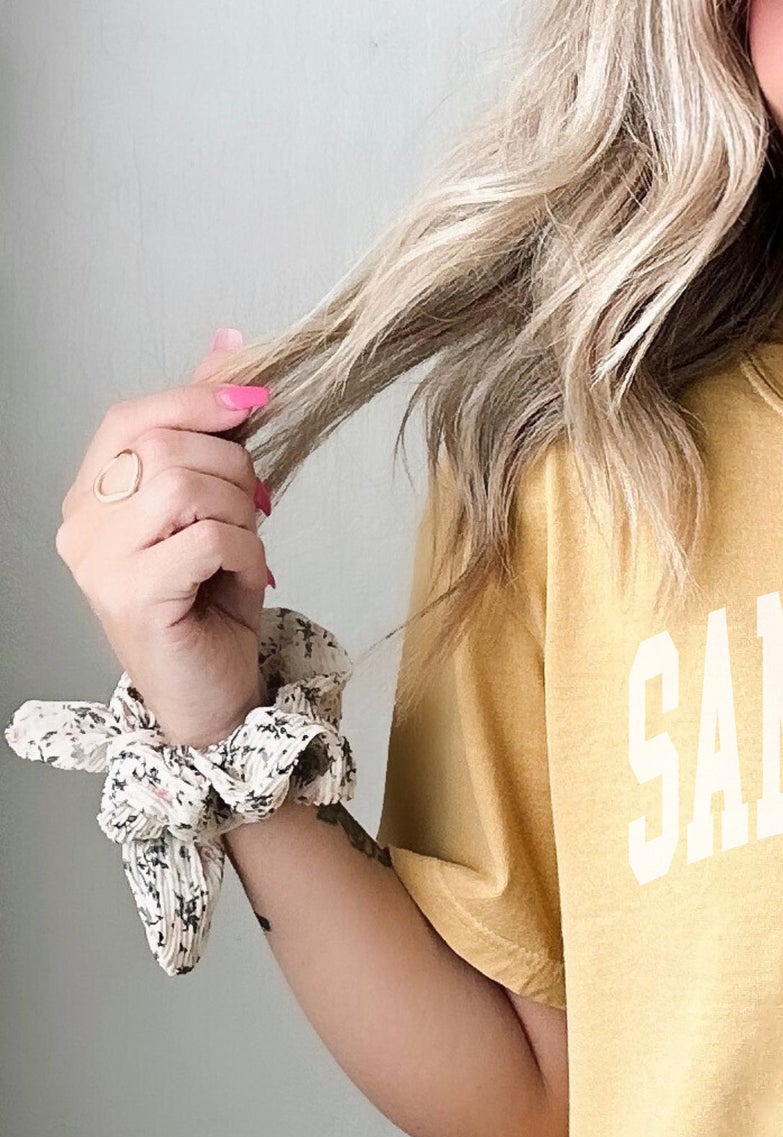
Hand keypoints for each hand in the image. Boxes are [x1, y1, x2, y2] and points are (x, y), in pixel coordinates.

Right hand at [54, 327, 276, 746]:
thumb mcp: (217, 509)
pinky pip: (206, 538)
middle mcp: (81, 523)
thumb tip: (233, 347)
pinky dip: (246, 553)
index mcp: (92, 495)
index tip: (257, 401)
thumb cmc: (211, 608)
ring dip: (241, 513)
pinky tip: (247, 579)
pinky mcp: (132, 595)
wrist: (212, 698)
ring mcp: (98, 561)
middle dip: (234, 470)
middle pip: (165, 448)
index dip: (197, 401)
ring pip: (186, 487)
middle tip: (256, 509)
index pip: (131, 418)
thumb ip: (211, 434)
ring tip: (246, 549)